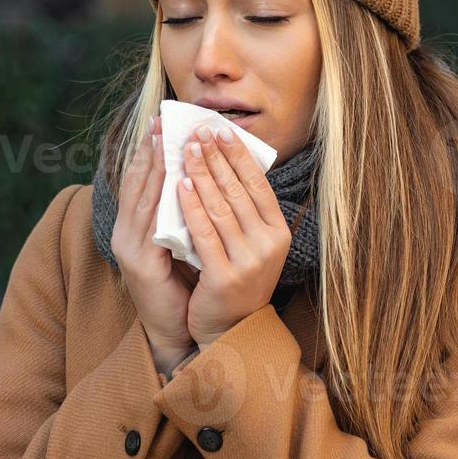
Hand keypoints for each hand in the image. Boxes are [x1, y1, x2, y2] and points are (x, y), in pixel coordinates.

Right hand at [110, 114, 198, 372]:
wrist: (178, 331)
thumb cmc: (185, 285)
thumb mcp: (183, 241)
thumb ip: (184, 213)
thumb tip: (199, 176)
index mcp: (135, 226)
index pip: (141, 180)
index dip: (150, 150)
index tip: (164, 122)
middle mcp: (125, 233)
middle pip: (136, 182)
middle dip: (149, 149)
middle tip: (163, 119)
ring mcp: (129, 248)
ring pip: (141, 197)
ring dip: (154, 166)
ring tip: (165, 138)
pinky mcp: (140, 264)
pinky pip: (152, 223)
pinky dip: (161, 198)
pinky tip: (173, 178)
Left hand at [178, 125, 290, 348]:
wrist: (229, 329)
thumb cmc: (236, 278)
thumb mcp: (252, 243)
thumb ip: (246, 211)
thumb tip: (228, 162)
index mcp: (279, 232)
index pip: (258, 183)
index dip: (238, 154)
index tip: (220, 129)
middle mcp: (269, 245)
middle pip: (238, 190)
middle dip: (215, 156)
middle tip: (197, 131)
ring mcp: (249, 261)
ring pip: (220, 206)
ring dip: (200, 173)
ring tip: (185, 149)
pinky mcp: (224, 276)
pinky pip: (203, 232)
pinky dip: (190, 205)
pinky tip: (178, 185)